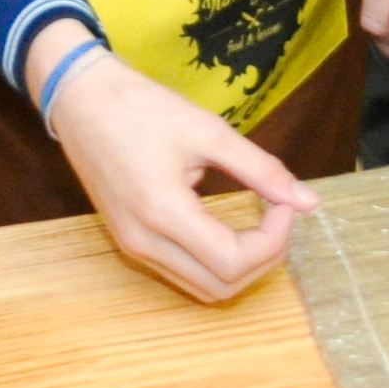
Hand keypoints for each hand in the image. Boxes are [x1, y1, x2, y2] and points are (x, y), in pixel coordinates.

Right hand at [37, 28, 318, 302]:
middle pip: (222, 286)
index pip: (233, 261)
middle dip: (265, 259)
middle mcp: (144, 242)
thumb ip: (261, 169)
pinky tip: (232, 229)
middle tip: (281, 214)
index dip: (274, 240)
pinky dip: (217, 263)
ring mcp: (133, 247)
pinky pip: (183, 274)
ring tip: (261, 224)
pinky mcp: (130, 242)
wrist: (80, 98)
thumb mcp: (208, 131)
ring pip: (203, 288)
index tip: (286, 203)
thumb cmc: (140, 107)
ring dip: (242, 267)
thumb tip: (308, 201)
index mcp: (162, 212)